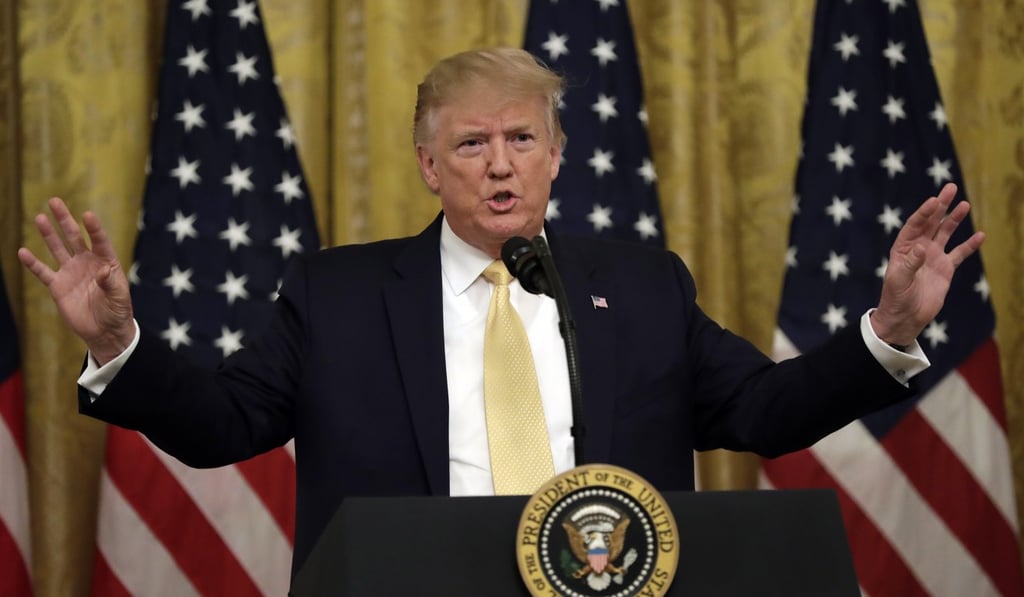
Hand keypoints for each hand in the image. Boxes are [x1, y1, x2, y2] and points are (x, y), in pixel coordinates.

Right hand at [17, 197, 134, 365]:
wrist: (104, 331)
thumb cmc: (117, 311)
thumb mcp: (119, 297)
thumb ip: (110, 282)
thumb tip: (103, 270)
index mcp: (106, 262)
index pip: (99, 241)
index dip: (93, 228)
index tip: (87, 215)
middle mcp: (87, 263)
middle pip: (74, 237)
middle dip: (65, 220)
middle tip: (55, 201)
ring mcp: (71, 272)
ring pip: (57, 248)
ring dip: (49, 234)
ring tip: (39, 217)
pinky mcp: (58, 286)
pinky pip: (43, 272)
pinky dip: (32, 263)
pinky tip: (23, 251)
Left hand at [871, 183, 983, 346]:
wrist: (905, 318)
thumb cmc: (896, 298)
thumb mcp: (899, 281)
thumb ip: (910, 264)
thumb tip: (922, 247)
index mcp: (903, 248)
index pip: (915, 225)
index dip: (925, 212)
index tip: (935, 200)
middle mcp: (919, 249)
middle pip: (931, 222)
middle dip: (941, 206)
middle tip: (951, 187)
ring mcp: (933, 257)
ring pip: (945, 233)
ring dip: (954, 219)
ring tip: (965, 204)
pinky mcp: (945, 269)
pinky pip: (959, 253)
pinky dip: (969, 245)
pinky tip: (980, 235)